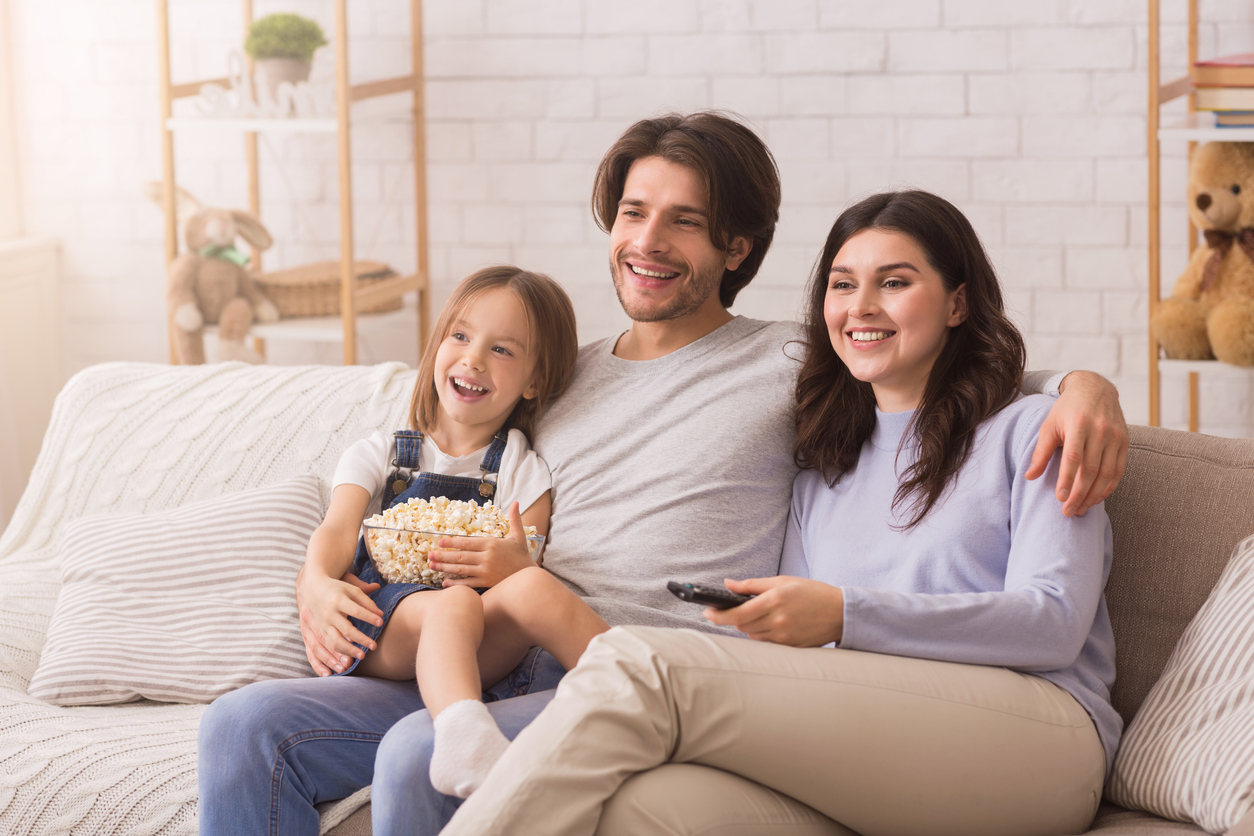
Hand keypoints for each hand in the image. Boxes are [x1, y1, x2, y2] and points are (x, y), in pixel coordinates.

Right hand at [297, 566, 381, 675]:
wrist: (314, 589)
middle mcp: (329, 614)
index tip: (381, 622)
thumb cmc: (338, 590)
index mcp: (339, 601)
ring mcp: (323, 625)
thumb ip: (367, 600)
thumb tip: (381, 614)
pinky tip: (340, 666)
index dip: (369, 617)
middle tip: (374, 646)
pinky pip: (324, 648)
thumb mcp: (352, 589)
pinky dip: (331, 658)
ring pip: (335, 642)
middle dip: (360, 639)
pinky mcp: (319, 633)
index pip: (356, 611)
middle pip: (346, 629)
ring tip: (362, 657)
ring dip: (348, 652)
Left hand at [428, 502, 534, 587]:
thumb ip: (515, 519)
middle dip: (443, 556)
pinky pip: (468, 583)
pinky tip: (445, 583)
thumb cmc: (522, 556)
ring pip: (460, 569)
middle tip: (429, 556)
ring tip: (432, 566)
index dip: (452, 542)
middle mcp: (486, 557)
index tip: (440, 542)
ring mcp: (485, 571)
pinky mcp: (486, 582)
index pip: (467, 542)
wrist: (529, 578)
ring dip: (444, 568)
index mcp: (491, 544)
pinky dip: (456, 584)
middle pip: (460, 556)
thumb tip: (516, 502)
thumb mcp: (519, 536)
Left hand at [702, 577, 843, 646]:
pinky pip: (766, 642)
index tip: (706, 612)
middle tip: (730, 610)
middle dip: (732, 618)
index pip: (738, 613)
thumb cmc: (811, 593)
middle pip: (742, 625)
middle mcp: (778, 620)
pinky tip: (769, 623)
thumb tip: (728, 584)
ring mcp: (784, 636)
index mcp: (774, 600)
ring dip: (747, 625)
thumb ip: (752, 585)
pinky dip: (761, 633)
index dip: (719, 615)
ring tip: (757, 614)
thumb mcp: (782, 581)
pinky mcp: (789, 646)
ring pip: (752, 635)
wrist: (840, 612)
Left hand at [1026, 370, 1128, 517]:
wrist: (1095, 389)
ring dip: (1094, 495)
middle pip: (1091, 470)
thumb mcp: (1049, 425)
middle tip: (1068, 512)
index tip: (1060, 499)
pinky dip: (1109, 487)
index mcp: (1078, 425)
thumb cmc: (1066, 410)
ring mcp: (1115, 436)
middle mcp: (1100, 430)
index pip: (1074, 458)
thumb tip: (1029, 477)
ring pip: (1106, 473)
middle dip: (1079, 494)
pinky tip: (1097, 498)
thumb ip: (1041, 452)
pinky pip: (1119, 470)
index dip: (1067, 480)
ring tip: (1080, 509)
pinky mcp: (1125, 442)